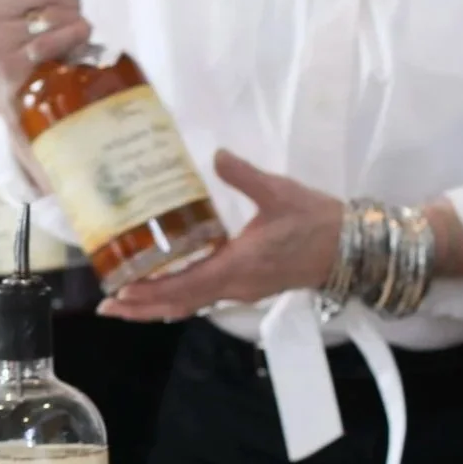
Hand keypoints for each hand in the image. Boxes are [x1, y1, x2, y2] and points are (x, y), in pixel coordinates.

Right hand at [0, 0, 89, 122]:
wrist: (20, 95)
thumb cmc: (28, 38)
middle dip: (69, 1)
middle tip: (62, 20)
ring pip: (58, 11)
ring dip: (75, 22)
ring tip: (64, 36)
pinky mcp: (10, 65)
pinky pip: (59, 37)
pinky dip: (75, 40)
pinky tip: (70, 50)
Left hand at [99, 151, 342, 322]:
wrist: (355, 246)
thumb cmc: (316, 221)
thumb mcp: (279, 193)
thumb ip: (244, 176)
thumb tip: (217, 155)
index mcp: (238, 267)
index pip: (186, 287)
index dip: (152, 292)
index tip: (121, 293)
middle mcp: (235, 286)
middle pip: (180, 304)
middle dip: (143, 307)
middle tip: (107, 307)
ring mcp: (242, 289)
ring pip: (191, 304)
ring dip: (157, 306)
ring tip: (124, 303)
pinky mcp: (249, 286)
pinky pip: (205, 298)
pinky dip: (178, 299)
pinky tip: (162, 291)